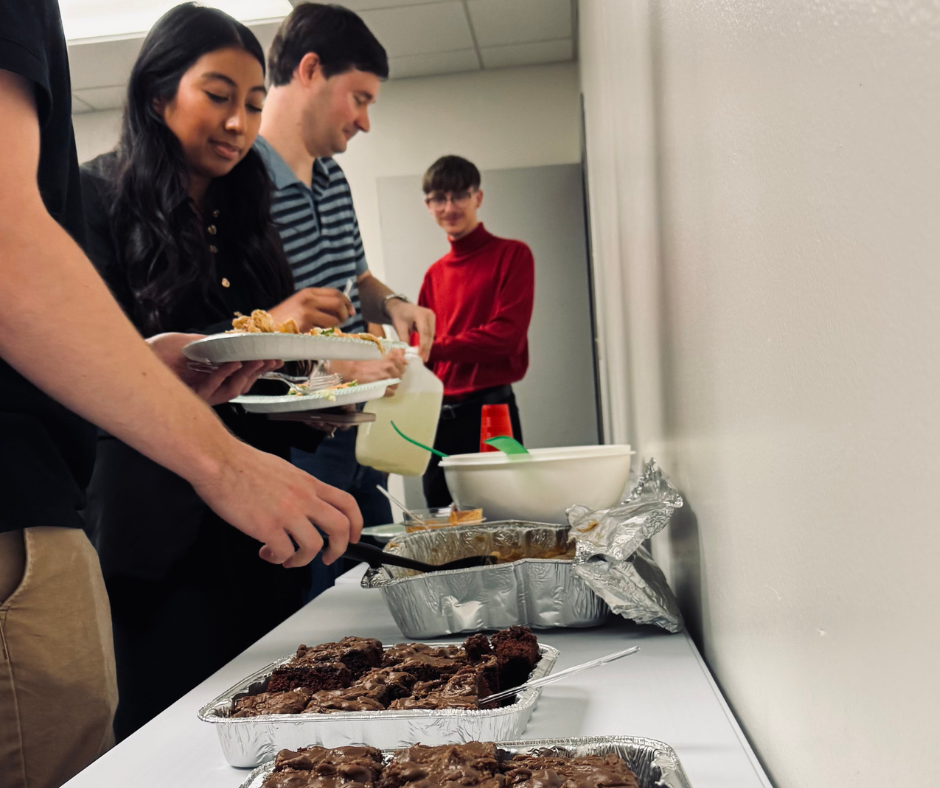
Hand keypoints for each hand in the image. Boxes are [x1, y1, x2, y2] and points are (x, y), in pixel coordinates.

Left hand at [146, 333, 279, 405]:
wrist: (134, 356)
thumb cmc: (157, 351)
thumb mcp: (192, 341)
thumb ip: (212, 343)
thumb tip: (236, 339)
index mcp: (212, 375)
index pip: (242, 374)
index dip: (259, 369)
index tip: (275, 360)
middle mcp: (208, 386)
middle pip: (242, 384)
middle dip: (259, 372)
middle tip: (271, 360)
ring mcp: (200, 393)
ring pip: (232, 389)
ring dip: (246, 374)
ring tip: (256, 360)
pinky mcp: (190, 397)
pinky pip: (213, 387)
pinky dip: (225, 373)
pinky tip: (233, 362)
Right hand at [191, 441, 362, 566]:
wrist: (218, 460)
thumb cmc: (243, 463)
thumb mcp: (284, 470)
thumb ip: (298, 488)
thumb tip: (302, 505)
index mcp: (308, 484)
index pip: (346, 503)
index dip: (357, 523)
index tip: (354, 536)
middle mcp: (303, 498)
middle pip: (340, 527)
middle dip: (339, 549)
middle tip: (327, 558)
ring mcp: (286, 513)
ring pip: (313, 546)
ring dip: (303, 560)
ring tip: (289, 559)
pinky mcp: (266, 526)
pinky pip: (283, 552)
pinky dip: (277, 558)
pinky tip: (267, 553)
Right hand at [269, 287, 354, 332]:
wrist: (265, 328)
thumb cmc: (283, 321)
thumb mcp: (300, 306)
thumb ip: (317, 305)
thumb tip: (340, 311)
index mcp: (308, 292)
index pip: (335, 292)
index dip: (347, 302)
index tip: (351, 311)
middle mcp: (309, 297)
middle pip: (339, 302)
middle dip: (346, 313)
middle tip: (344, 322)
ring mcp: (307, 309)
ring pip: (335, 317)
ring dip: (338, 325)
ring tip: (329, 330)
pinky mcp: (306, 321)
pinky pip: (327, 327)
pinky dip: (328, 332)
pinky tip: (321, 334)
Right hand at [332, 349, 406, 394]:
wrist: (350, 370)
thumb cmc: (360, 360)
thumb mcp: (377, 352)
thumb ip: (392, 352)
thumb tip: (403, 351)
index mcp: (389, 358)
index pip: (403, 362)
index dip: (400, 365)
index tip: (395, 366)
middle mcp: (390, 368)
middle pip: (400, 374)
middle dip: (395, 375)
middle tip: (386, 375)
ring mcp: (387, 379)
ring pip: (396, 384)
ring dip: (391, 383)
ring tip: (383, 382)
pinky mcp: (382, 388)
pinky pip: (391, 392)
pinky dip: (388, 391)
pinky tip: (382, 388)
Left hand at [386, 300, 434, 360]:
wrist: (399, 307)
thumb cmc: (398, 316)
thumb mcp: (399, 327)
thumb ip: (403, 340)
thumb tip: (403, 354)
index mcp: (421, 314)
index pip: (424, 332)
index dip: (423, 345)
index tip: (421, 356)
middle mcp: (429, 315)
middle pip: (429, 335)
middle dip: (426, 348)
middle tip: (424, 359)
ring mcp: (432, 317)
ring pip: (431, 335)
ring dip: (428, 346)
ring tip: (424, 357)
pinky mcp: (432, 321)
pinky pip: (430, 333)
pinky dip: (427, 342)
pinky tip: (424, 350)